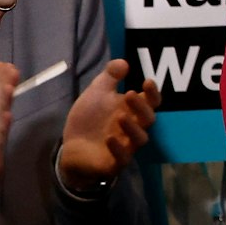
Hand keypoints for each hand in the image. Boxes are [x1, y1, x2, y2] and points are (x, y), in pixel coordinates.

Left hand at [58, 59, 159, 186]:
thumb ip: (110, 78)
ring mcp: (126, 146)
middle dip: (142, 107)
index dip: (153, 93)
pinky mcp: (114, 163)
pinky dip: (118, 149)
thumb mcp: (97, 94)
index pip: (151, 102)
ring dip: (132, 127)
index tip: (147, 81)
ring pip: (139, 139)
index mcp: (132, 111)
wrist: (72, 148)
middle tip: (130, 95)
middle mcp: (133, 129)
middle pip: (148, 119)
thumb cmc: (90, 119)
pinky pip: (121, 158)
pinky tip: (110, 139)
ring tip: (121, 117)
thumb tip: (123, 61)